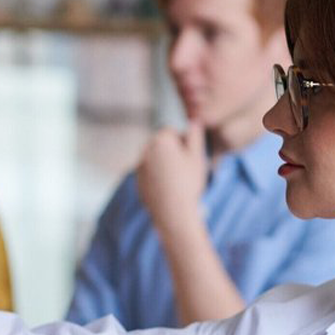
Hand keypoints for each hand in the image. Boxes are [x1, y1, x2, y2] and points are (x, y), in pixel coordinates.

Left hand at [136, 121, 207, 238]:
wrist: (173, 213)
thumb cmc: (188, 183)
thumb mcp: (197, 157)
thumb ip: (195, 135)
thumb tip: (194, 120)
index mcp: (160, 140)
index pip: (172, 132)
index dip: (184, 144)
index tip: (190, 158)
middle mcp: (146, 150)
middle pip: (161, 145)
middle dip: (172, 152)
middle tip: (184, 170)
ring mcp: (139, 165)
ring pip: (155, 159)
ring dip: (164, 164)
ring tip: (177, 181)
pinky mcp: (137, 180)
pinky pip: (150, 173)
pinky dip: (158, 177)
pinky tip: (168, 189)